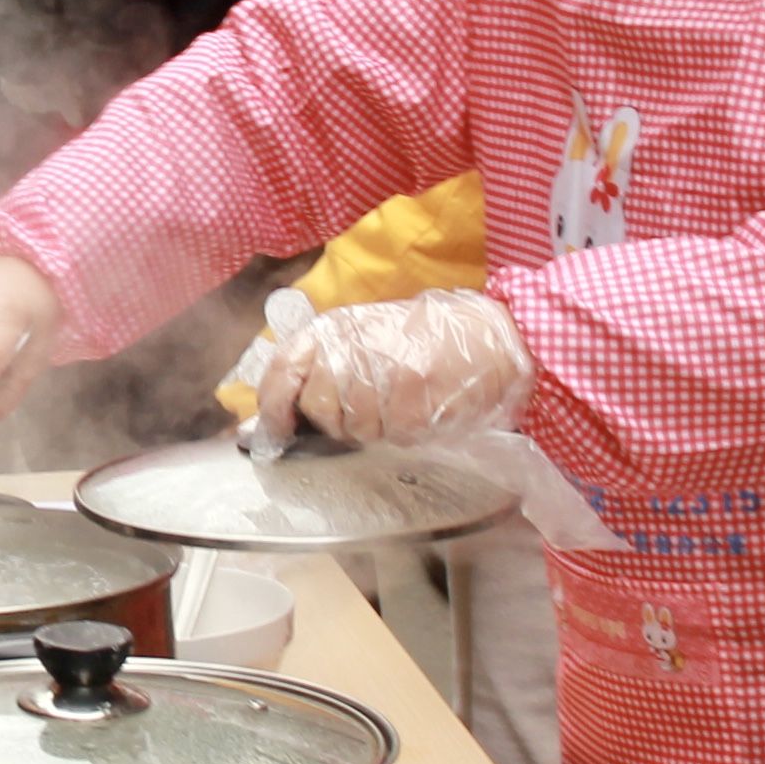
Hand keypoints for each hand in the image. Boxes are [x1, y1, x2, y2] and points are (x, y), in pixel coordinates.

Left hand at [267, 287, 534, 445]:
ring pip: (355, 429)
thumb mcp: (366, 334)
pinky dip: (405, 432)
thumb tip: (273, 416)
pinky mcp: (414, 400)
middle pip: (319, 408)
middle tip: (366, 409)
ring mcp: (385, 374)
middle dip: (335, 422)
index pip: (284, 369)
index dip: (272, 408)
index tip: (273, 432)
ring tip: (400, 403)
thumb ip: (320, 366)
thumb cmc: (426, 337)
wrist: (492, 334)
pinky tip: (421, 408)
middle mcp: (356, 345)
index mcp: (338, 327)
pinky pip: (393, 436)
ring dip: (375, 428)